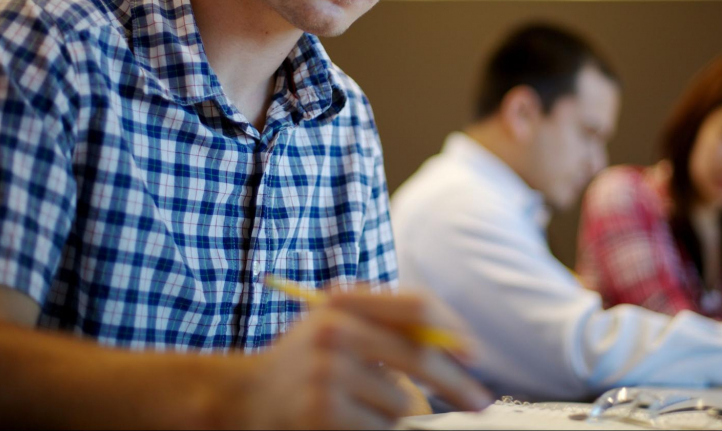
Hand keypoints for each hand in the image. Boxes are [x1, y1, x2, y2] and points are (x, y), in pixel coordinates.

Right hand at [236, 289, 492, 428]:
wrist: (242, 396)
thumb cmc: (306, 361)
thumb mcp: (340, 326)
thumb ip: (390, 327)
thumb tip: (457, 349)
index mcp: (345, 302)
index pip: (416, 307)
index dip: (451, 330)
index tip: (473, 355)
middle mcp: (335, 330)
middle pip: (419, 354)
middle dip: (456, 383)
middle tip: (479, 402)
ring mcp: (326, 372)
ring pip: (401, 401)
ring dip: (398, 411)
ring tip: (365, 405)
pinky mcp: (321, 411)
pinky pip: (380, 426)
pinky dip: (377, 428)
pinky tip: (351, 419)